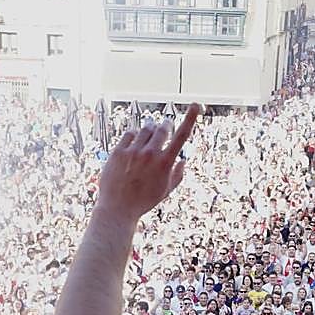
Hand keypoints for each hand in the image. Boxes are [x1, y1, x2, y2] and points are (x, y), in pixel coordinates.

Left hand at [96, 105, 200, 223]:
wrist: (118, 209)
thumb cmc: (144, 202)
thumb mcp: (165, 191)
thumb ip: (177, 175)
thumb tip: (183, 160)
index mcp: (165, 163)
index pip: (182, 136)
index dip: (190, 118)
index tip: (196, 104)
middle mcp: (150, 154)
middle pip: (162, 128)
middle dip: (166, 125)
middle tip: (166, 125)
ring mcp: (133, 152)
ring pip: (145, 129)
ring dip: (150, 128)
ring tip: (150, 133)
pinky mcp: (118, 152)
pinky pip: (129, 134)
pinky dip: (135, 134)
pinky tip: (135, 140)